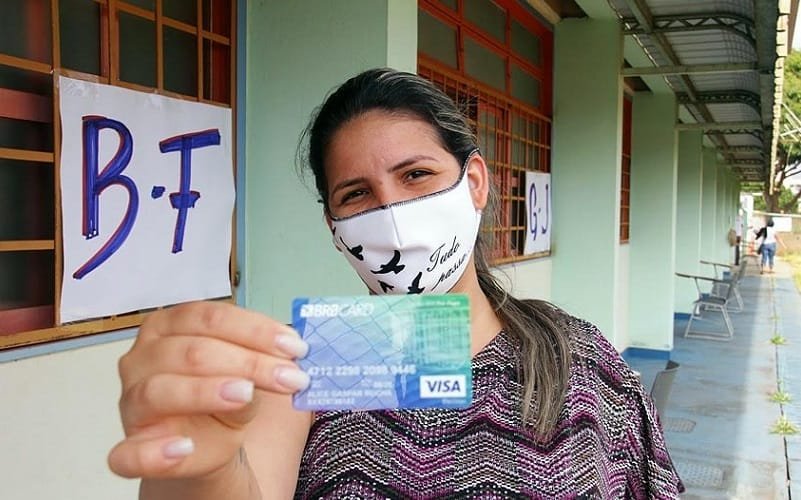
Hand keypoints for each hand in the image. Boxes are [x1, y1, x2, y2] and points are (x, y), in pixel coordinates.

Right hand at [107, 301, 309, 479]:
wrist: (204, 443)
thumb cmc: (220, 397)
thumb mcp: (245, 374)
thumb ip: (257, 363)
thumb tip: (289, 360)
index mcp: (170, 326)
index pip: (211, 317)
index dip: (256, 330)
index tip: (295, 347)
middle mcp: (143, 357)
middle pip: (193, 351)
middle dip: (248, 363)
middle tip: (291, 378)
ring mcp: (132, 401)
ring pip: (161, 390)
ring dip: (206, 392)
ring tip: (246, 395)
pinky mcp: (130, 445)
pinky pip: (128, 452)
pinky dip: (154, 452)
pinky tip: (183, 448)